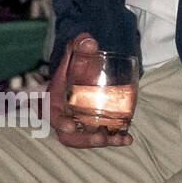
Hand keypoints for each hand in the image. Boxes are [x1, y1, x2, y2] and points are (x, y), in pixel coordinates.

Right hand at [49, 32, 132, 147]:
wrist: (77, 79)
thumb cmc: (71, 72)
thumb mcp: (71, 60)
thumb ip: (76, 49)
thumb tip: (88, 40)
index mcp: (54, 104)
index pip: (54, 116)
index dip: (61, 123)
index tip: (71, 127)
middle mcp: (65, 118)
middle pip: (71, 137)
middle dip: (86, 139)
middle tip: (101, 136)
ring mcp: (80, 127)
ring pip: (88, 140)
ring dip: (104, 141)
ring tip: (121, 138)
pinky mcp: (94, 129)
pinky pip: (102, 138)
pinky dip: (115, 139)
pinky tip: (127, 138)